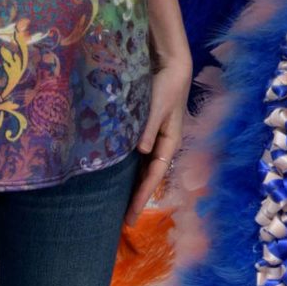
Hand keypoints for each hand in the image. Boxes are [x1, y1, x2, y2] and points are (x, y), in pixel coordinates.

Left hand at [129, 49, 193, 218]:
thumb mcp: (157, 106)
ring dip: (132, 186)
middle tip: (121, 221)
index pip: (154, 176)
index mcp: (170, 142)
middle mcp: (163, 144)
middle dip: (137, 198)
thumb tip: (141, 152)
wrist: (170, 64)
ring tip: (117, 205)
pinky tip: (116, 178)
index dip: (142, 197)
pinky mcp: (145, 131)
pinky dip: (128, 170)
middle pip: (149, 178)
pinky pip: (136, 157)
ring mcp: (154, 139)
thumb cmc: (166, 85)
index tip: (130, 217)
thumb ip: (148, 128)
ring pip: (142, 169)